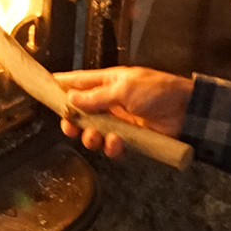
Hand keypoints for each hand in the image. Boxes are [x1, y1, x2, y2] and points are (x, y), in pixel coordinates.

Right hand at [54, 67, 192, 157]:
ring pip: (93, 133)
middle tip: (70, 127)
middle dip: (72, 122)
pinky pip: (112, 147)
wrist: (188, 110)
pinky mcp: (130, 139)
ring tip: (96, 137)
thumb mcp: (125, 88)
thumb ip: (96, 96)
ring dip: (91, 137)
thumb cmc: (159, 90)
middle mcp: (109, 102)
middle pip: (80, 113)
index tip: (42, 89)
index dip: (59, 86)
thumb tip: (71, 98)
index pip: (77, 82)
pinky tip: (116, 143)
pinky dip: (111, 148)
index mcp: (107, 83)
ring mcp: (119, 121)